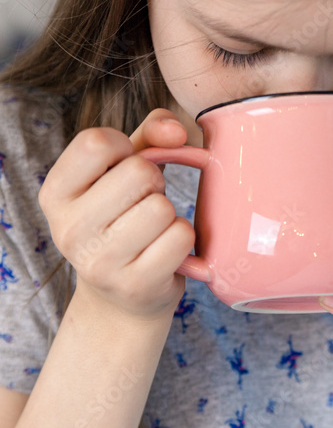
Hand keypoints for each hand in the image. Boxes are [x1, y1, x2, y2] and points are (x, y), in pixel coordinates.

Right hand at [39, 107, 194, 320]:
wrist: (122, 297)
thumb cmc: (124, 219)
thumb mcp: (122, 172)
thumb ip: (149, 136)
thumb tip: (176, 130)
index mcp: (55, 194)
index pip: (96, 142)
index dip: (124, 148)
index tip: (124, 167)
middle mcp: (68, 229)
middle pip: (139, 173)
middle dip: (154, 183)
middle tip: (143, 204)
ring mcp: (99, 262)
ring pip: (162, 207)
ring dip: (169, 214)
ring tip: (152, 229)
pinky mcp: (135, 285)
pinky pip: (180, 237)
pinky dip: (182, 239)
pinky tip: (165, 251)